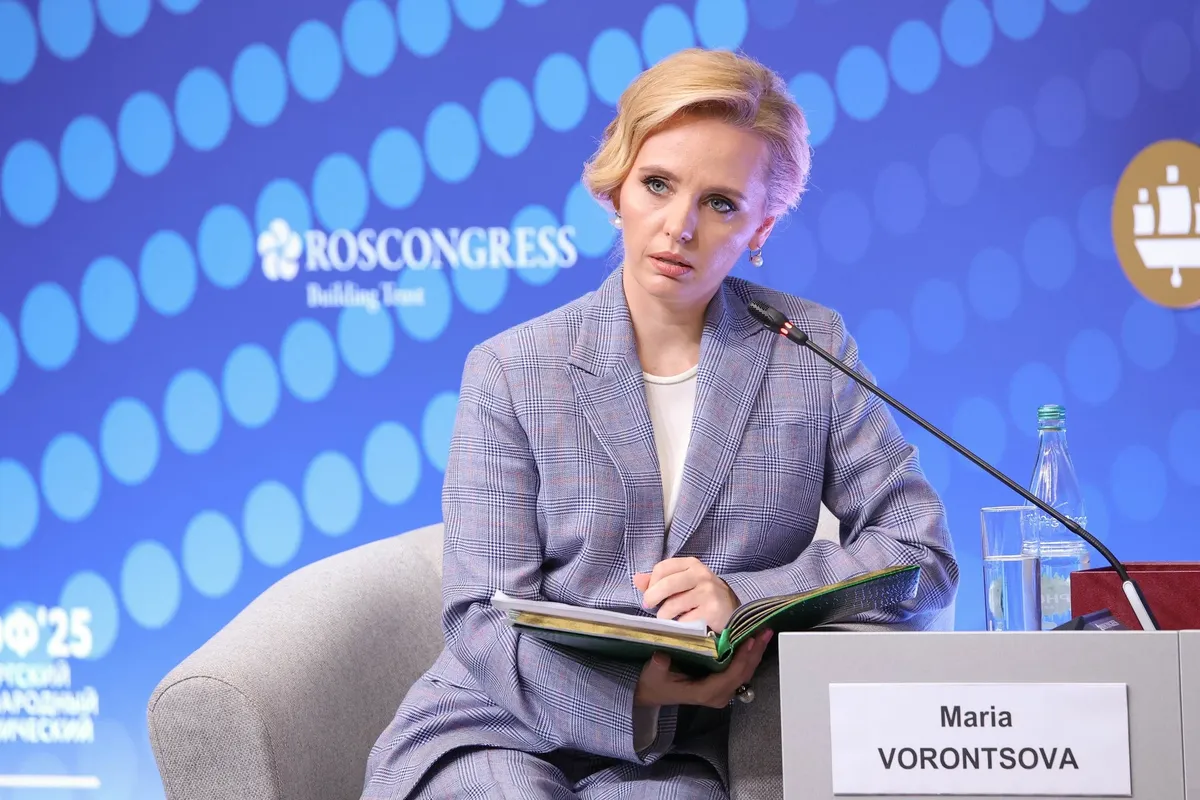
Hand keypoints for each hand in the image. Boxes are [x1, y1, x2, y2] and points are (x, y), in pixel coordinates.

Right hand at [633, 630, 772, 708]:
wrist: (653, 692)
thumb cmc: (655, 682)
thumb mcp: (653, 674)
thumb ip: (658, 666)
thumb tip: (662, 657)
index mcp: (705, 693)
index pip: (730, 676)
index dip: (741, 659)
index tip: (749, 641)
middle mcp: (718, 695)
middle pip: (743, 674)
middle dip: (755, 653)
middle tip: (765, 631)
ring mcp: (722, 691)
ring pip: (745, 672)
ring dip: (755, 653)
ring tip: (764, 633)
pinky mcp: (723, 684)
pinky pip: (741, 671)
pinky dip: (749, 656)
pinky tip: (754, 641)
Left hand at [634, 557, 739, 631]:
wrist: (731, 608)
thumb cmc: (701, 595)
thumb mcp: (682, 583)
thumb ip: (658, 581)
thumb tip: (636, 579)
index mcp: (691, 564)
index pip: (662, 568)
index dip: (651, 584)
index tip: (650, 595)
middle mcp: (701, 574)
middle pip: (666, 584)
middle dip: (652, 598)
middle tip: (649, 607)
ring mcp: (708, 592)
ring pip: (672, 605)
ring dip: (664, 616)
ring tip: (668, 619)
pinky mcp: (712, 610)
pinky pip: (684, 621)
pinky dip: (679, 626)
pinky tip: (683, 625)